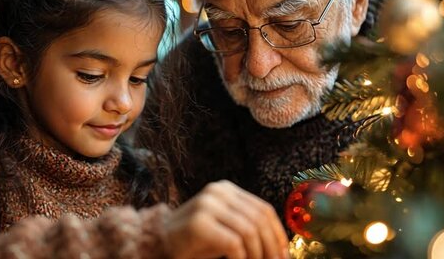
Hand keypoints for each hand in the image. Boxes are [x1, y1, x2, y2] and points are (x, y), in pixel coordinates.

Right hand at [163, 180, 288, 258]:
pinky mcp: (199, 222)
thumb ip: (248, 228)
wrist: (158, 243)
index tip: (285, 255)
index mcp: (227, 190)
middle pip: (259, 219)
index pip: (263, 209)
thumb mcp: (226, 229)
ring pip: (249, 231)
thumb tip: (281, 248)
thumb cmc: (196, 242)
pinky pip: (234, 242)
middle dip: (272, 247)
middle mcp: (218, 192)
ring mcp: (207, 205)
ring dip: (258, 255)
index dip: (278, 234)